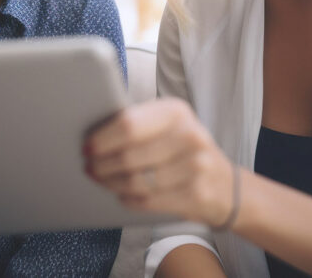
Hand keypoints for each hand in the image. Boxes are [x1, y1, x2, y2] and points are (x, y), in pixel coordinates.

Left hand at [84, 98, 234, 227]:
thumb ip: (140, 124)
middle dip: (102, 164)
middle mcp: (189, 135)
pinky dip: (128, 199)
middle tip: (89, 167)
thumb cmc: (184, 150)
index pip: (128, 124)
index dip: (102, 138)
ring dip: (111, 183)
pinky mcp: (196, 195)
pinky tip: (121, 194)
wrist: (225, 185)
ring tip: (101, 179)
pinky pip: (147, 200)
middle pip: (128, 155)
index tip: (86, 146)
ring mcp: (196, 167)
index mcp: (176, 111)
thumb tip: (94, 135)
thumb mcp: (169, 126)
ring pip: (136, 181)